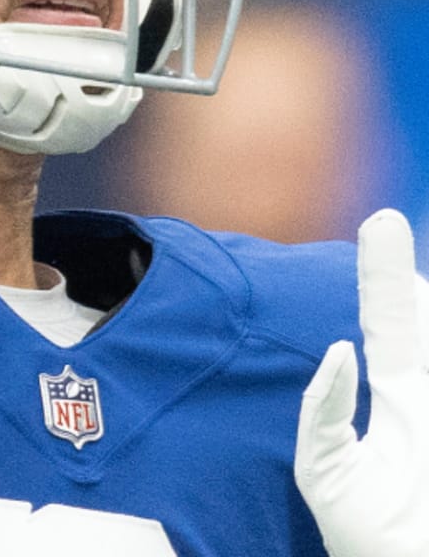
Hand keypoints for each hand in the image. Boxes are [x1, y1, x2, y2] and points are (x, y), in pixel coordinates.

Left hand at [295, 209, 428, 556]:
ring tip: (411, 292)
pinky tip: (406, 360)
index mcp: (403, 391)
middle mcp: (428, 392)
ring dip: (416, 313)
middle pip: (423, 321)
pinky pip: (428, 374)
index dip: (386, 271)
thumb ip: (325, 410)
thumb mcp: (328, 472)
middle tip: (389, 228)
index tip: (382, 220)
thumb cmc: (371, 539)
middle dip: (408, 284)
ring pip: (426, 337)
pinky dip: (421, 344)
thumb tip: (341, 349)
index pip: (395, 319)